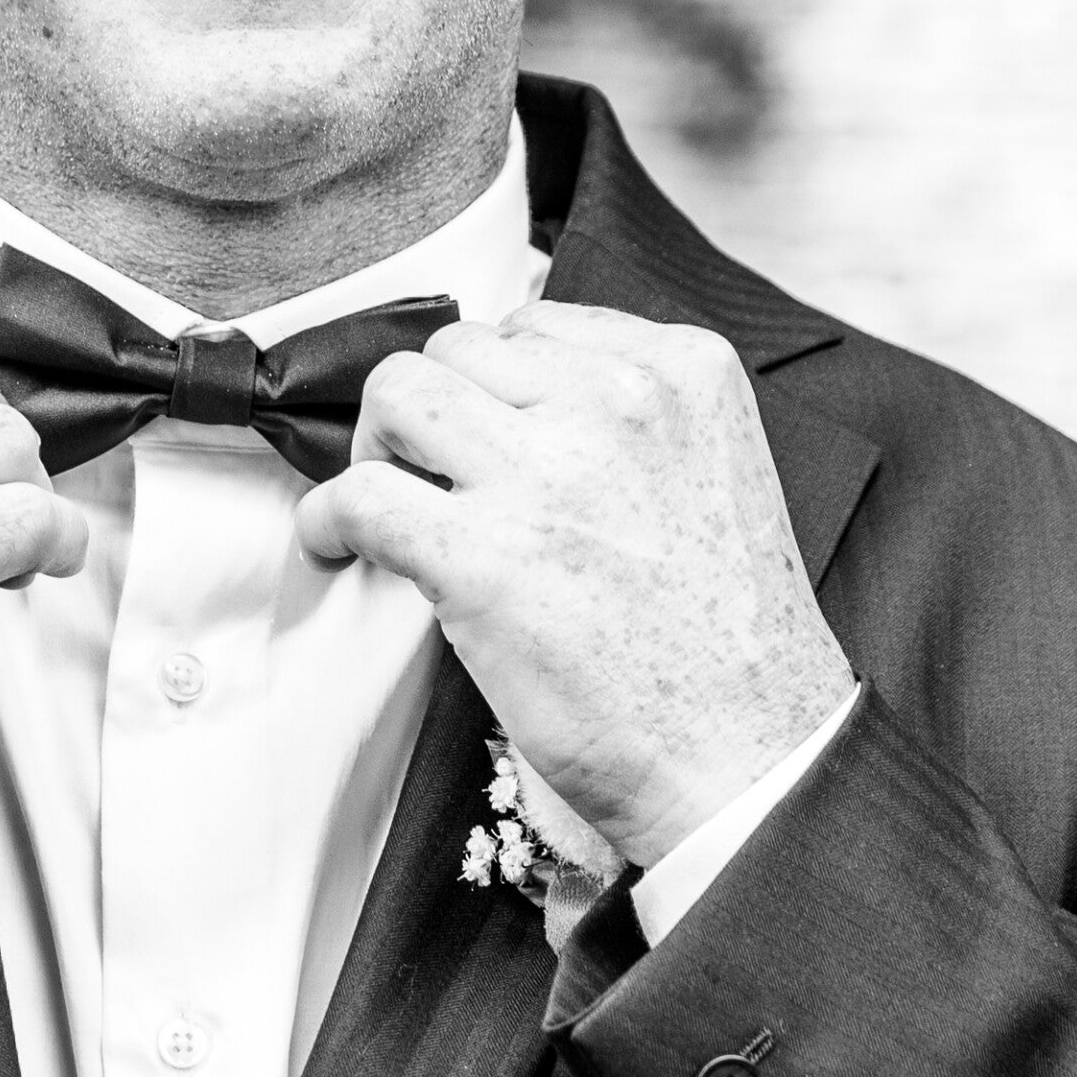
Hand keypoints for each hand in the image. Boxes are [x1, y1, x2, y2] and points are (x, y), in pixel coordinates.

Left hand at [295, 301, 852, 866]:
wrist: (748, 753)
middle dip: (431, 408)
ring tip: (387, 500)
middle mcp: (615, 402)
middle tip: (427, 474)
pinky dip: (328, 518)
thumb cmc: (724, 640)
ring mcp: (546, 475)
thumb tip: (506, 403)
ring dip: (375, 446)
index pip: (536, 323)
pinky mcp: (482, 557)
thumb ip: (626, 421)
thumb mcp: (710, 472)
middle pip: (459, 348)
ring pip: (399, 394)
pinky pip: (360, 494)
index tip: (483, 439)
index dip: (492, 385)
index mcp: (682, 370)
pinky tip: (337, 546)